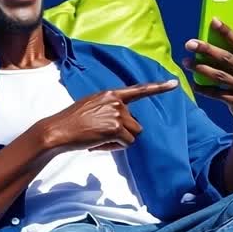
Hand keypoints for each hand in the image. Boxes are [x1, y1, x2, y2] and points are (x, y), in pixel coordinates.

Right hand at [41, 79, 179, 152]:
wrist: (58, 130)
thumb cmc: (71, 122)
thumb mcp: (90, 106)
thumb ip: (108, 109)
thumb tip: (121, 124)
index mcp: (110, 94)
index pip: (138, 90)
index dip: (158, 87)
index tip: (174, 84)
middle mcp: (116, 101)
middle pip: (135, 123)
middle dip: (123, 133)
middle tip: (101, 136)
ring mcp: (117, 114)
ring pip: (133, 134)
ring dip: (119, 141)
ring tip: (98, 139)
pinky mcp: (116, 128)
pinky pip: (127, 143)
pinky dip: (114, 147)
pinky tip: (98, 143)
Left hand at [182, 12, 232, 132]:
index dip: (227, 31)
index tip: (213, 20)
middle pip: (226, 58)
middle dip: (207, 50)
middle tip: (189, 43)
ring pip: (220, 76)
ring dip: (201, 69)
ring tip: (186, 62)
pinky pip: (217, 94)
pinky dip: (205, 89)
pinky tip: (194, 83)